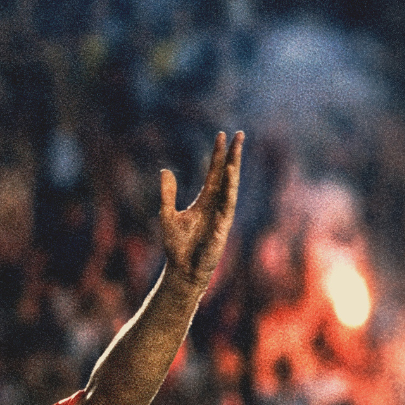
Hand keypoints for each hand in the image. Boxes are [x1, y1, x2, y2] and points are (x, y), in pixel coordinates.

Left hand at [159, 131, 243, 288]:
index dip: (217, 154)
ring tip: (234, 153)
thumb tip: (165, 170)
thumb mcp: (167, 215)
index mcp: (205, 200)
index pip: (214, 172)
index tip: (221, 135)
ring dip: (233, 170)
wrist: (182, 269)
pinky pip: (227, 205)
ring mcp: (222, 215)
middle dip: (233, 155)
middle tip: (239, 134)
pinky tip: (230, 177)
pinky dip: (229, 191)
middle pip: (227, 175)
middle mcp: (216, 204)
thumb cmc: (177, 246)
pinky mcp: (222, 227)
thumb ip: (167, 194)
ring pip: (230, 188)